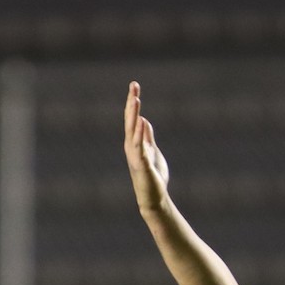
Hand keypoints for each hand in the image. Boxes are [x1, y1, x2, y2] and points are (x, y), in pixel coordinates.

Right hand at [124, 81, 171, 213]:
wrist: (154, 199)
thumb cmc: (153, 176)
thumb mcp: (152, 151)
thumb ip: (148, 137)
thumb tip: (143, 120)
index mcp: (134, 142)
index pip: (132, 118)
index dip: (132, 102)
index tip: (134, 85)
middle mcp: (131, 146)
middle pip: (130, 120)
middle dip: (132, 103)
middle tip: (134, 85)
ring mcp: (136, 155)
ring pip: (133, 131)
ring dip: (134, 115)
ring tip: (135, 100)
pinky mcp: (142, 165)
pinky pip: (140, 147)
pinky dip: (140, 134)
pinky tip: (142, 122)